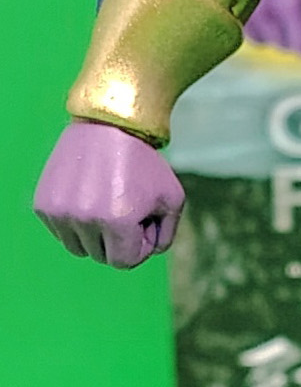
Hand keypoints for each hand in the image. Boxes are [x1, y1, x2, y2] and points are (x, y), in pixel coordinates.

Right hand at [34, 121, 184, 267]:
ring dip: (94, 234)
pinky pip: (60, 231)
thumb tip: (146, 254)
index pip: (125, 262)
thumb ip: (165, 237)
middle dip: (117, 239)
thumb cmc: (145, 162)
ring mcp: (60, 212)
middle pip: (101, 256)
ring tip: (106, 203)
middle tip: (125, 207)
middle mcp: (85, 219)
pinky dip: (75, 221)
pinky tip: (87, 195)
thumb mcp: (172, 199)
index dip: (138, 245)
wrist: (108, 124)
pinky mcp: (43, 204)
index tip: (142, 221)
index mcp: (118, 222)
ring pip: (78, 247)